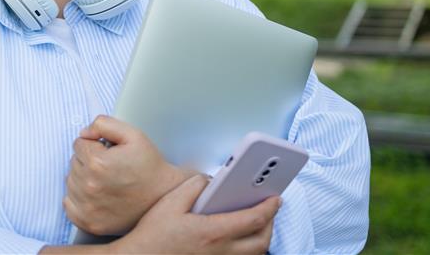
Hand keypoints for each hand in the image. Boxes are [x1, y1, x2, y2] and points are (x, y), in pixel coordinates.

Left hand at [64, 115, 190, 235]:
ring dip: (83, 178)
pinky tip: (96, 194)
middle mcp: (89, 186)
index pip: (78, 144)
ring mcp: (88, 207)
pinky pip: (69, 204)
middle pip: (73, 163)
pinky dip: (78, 198)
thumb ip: (104, 124)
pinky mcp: (89, 222)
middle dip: (88, 160)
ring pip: (70, 182)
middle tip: (110, 166)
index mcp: (97, 163)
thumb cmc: (148, 164)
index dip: (95, 144)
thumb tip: (83, 133)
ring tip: (105, 180)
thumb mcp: (133, 134)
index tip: (109, 151)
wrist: (163, 195)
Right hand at [114, 174, 280, 253]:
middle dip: (271, 223)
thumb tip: (210, 181)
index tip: (276, 197)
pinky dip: (248, 251)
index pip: (254, 219)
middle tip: (270, 209)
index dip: (269, 207)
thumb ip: (194, 187)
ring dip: (261, 238)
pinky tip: (241, 238)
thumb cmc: (153, 236)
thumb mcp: (171, 203)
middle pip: (262, 241)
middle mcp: (221, 252)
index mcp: (213, 232)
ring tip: (258, 222)